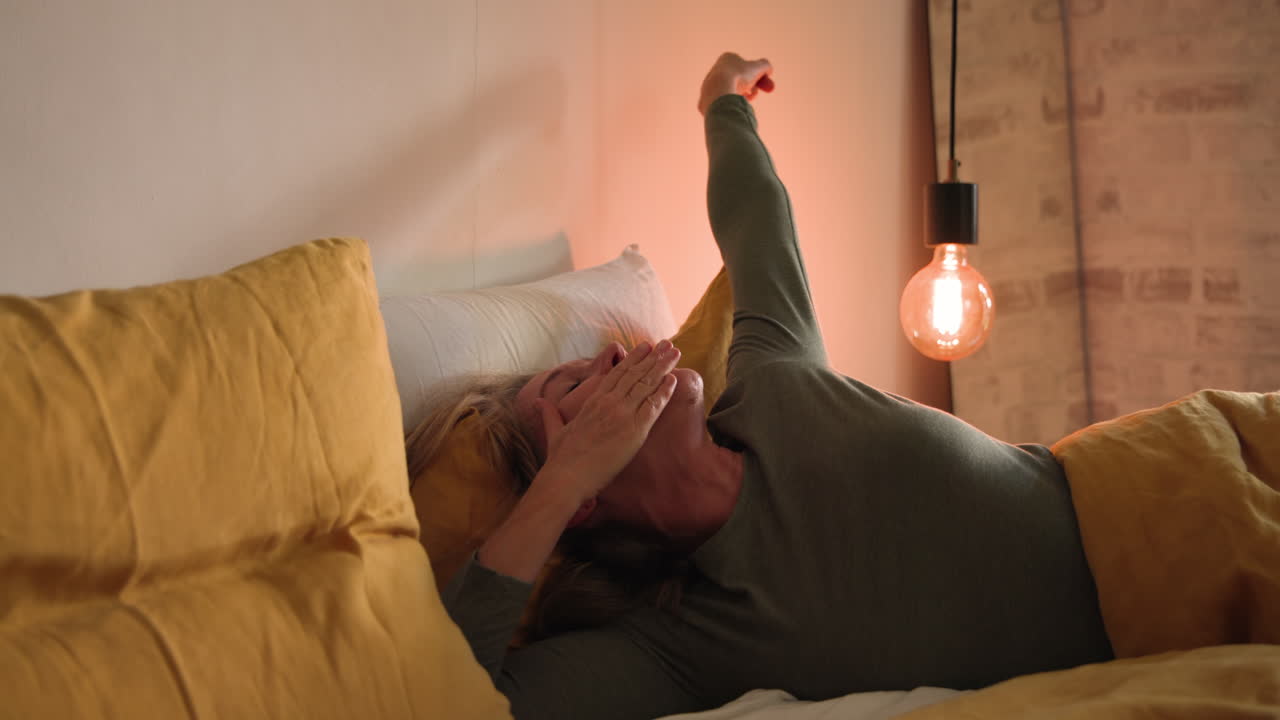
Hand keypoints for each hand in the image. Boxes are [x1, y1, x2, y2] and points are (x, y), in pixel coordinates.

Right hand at [535, 339, 680, 503]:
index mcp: (593, 401)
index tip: (645, 347)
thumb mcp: (554, 430)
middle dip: (653, 356)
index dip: (633, 359)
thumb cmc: (561, 458)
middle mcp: (608, 402)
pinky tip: (674, 379)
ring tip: (675, 352)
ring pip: (646, 384)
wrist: (567, 477)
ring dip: (662, 366)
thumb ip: (549, 413)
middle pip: (634, 373)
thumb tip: (538, 402)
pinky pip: (653, 405)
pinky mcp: (634, 429)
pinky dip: (664, 391)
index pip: (617, 373)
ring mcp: (622, 414)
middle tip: (668, 343)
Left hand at [698, 52, 773, 115]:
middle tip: (757, 95)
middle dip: (752, 88)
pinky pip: (723, 104)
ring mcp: (709, 87)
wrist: (719, 93)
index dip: (758, 76)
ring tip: (745, 102)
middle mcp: (715, 71)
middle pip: (739, 80)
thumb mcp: (757, 67)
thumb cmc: (738, 77)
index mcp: (726, 59)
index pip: (746, 67)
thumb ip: (765, 65)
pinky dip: (732, 105)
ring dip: (743, 97)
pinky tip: (735, 107)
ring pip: (732, 93)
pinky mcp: (706, 102)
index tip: (767, 85)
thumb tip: (768, 69)